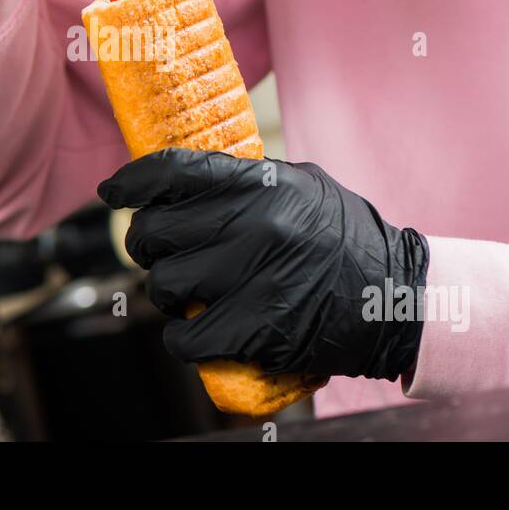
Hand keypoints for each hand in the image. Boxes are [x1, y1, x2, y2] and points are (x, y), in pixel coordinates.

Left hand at [98, 149, 429, 380]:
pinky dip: (182, 338)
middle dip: (147, 245)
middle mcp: (253, 224)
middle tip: (163, 254)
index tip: (110, 193)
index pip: (172, 171)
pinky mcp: (255, 328)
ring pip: (162, 283)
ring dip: (164, 292)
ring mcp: (252, 277)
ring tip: (185, 293)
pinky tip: (195, 331)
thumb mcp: (302, 187)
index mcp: (261, 182)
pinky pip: (184, 336)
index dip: (131, 181)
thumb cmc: (345, 239)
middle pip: (154, 231)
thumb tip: (182, 180)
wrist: (398, 298)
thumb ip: (247, 181)